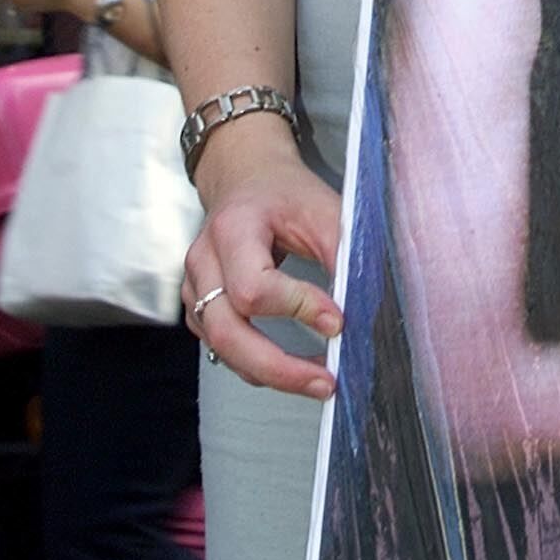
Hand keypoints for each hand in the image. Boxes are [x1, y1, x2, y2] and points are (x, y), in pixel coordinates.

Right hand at [183, 122, 342, 399]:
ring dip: (271, 374)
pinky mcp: (198, 308)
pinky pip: (223, 349)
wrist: (247, 178)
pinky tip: (292, 368)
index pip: (255, 287)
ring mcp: (194, 287)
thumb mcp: (321, 208)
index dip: (298, 308)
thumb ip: (342, 252)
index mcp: (233, 228)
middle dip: (277, 366)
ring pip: (222, 348)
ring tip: (318, 381)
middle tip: (325, 382)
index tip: (338, 322)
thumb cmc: (284, 193)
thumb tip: (364, 307)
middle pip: (227, 330)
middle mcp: (204, 260)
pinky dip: (257, 366)